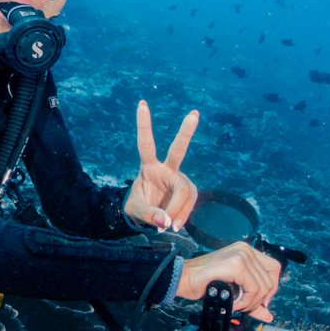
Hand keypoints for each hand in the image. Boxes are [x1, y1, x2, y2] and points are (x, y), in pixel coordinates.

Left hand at [124, 101, 198, 230]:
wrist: (149, 216)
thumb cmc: (138, 207)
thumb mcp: (135, 211)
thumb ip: (148, 215)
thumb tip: (166, 221)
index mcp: (148, 167)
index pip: (145, 144)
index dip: (144, 125)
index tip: (141, 103)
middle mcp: (166, 169)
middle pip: (178, 150)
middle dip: (186, 132)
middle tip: (194, 113)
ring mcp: (179, 179)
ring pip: (184, 191)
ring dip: (178, 210)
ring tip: (168, 226)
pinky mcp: (188, 191)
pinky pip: (188, 204)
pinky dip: (182, 216)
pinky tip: (175, 224)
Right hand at [175, 241, 282, 322]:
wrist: (183, 279)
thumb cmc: (205, 283)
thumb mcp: (234, 291)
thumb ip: (252, 301)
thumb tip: (269, 316)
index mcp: (247, 251)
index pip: (274, 268)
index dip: (272, 287)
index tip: (260, 300)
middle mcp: (246, 249)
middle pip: (270, 280)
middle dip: (259, 300)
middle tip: (244, 307)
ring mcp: (241, 255)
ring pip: (262, 287)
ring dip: (250, 303)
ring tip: (235, 305)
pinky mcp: (235, 264)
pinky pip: (252, 289)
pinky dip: (245, 302)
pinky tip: (233, 303)